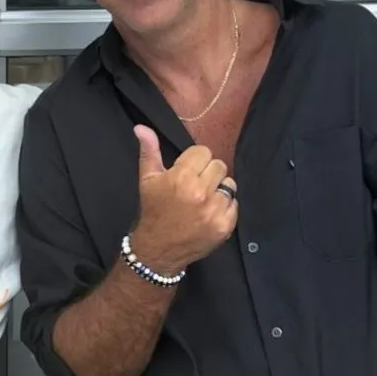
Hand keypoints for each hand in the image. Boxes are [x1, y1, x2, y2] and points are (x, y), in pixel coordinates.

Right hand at [129, 125, 236, 274]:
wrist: (158, 249)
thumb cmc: (153, 210)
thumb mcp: (147, 179)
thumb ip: (149, 151)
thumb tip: (142, 127)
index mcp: (181, 177)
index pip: (204, 152)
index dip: (194, 161)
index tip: (186, 172)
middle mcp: (200, 192)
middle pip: (219, 165)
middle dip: (207, 173)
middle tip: (194, 186)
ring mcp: (214, 210)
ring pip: (229, 184)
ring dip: (218, 189)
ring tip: (203, 199)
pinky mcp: (225, 226)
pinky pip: (235, 204)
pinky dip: (224, 207)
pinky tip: (209, 212)